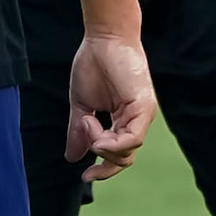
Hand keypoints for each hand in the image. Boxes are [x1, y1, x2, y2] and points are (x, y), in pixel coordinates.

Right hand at [65, 31, 156, 182]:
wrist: (103, 38)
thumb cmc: (92, 64)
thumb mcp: (81, 104)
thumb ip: (78, 131)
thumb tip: (72, 157)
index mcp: (122, 122)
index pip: (118, 156)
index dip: (102, 170)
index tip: (84, 177)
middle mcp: (136, 122)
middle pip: (124, 158)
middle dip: (101, 160)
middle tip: (85, 139)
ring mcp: (142, 116)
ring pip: (128, 151)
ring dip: (102, 145)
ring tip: (87, 122)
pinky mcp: (144, 108)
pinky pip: (133, 137)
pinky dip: (115, 143)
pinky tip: (98, 137)